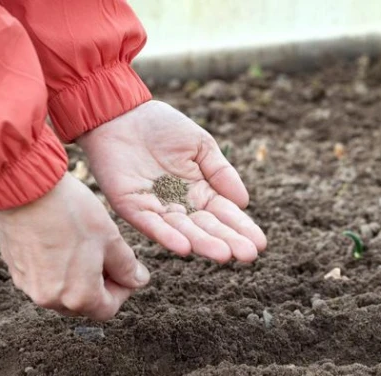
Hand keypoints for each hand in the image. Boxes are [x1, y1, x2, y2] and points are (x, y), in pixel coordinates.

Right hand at [0, 173, 149, 319]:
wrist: (27, 189)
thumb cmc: (72, 213)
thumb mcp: (110, 239)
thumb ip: (127, 267)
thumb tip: (137, 281)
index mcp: (79, 297)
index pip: (108, 309)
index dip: (122, 290)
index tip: (126, 271)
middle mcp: (50, 299)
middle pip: (83, 304)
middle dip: (99, 285)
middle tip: (106, 257)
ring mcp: (29, 286)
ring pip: (62, 292)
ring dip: (77, 278)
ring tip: (82, 248)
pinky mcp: (16, 270)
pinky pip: (42, 279)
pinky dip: (55, 270)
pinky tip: (60, 244)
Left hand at [77, 100, 265, 263]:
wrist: (120, 114)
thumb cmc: (161, 126)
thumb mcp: (200, 145)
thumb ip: (221, 172)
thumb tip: (244, 202)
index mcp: (199, 190)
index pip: (224, 214)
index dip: (241, 228)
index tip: (260, 243)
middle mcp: (180, 204)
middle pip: (206, 226)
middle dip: (227, 241)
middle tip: (248, 256)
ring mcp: (156, 208)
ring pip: (183, 230)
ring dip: (202, 243)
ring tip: (224, 254)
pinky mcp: (132, 208)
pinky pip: (152, 225)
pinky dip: (167, 237)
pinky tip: (185, 248)